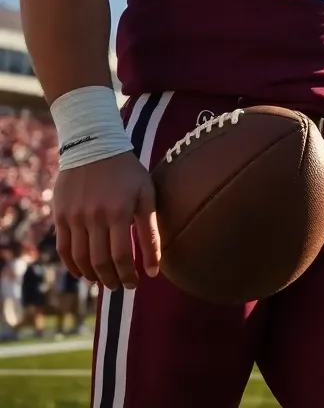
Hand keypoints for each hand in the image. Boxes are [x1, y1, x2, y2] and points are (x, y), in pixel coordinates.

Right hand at [53, 151, 160, 290]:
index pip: (121, 256)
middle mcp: (93, 217)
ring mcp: (74, 217)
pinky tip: (83, 272)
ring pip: (80, 259)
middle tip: (120, 286)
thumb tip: (154, 269)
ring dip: (92, 276)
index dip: (128, 275)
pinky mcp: (60, 215)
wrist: (94, 146)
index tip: (136, 283)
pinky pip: (64, 249)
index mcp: (118, 211)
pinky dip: (72, 265)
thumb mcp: (147, 194)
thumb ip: (150, 231)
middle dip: (111, 279)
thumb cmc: (128, 172)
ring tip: (104, 281)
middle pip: (99, 262)